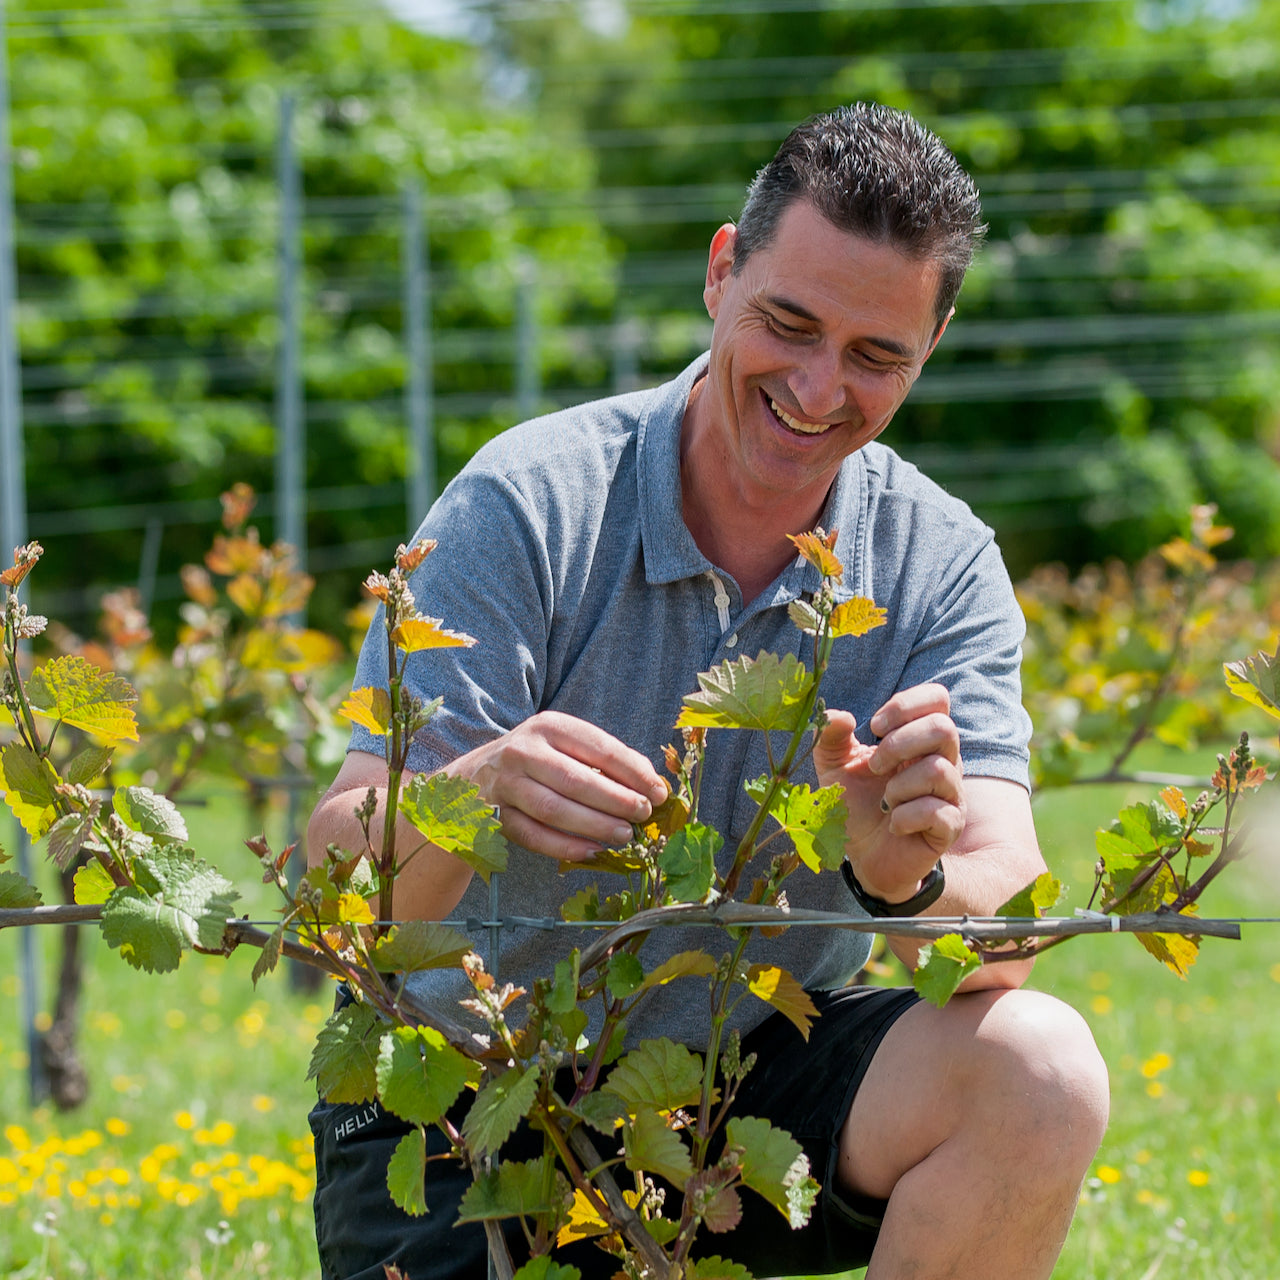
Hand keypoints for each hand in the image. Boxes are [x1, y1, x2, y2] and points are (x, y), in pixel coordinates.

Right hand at [447, 711, 668, 861]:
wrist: (472, 778)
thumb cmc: (535, 761)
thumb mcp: (564, 746)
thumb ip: (604, 760)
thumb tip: (652, 784)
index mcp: (549, 726)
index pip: (599, 748)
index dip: (633, 772)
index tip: (658, 792)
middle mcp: (523, 750)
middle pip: (577, 780)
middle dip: (616, 800)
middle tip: (643, 815)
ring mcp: (505, 783)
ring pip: (554, 809)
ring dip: (594, 825)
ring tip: (624, 835)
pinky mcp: (493, 815)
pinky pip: (533, 835)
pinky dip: (565, 846)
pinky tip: (592, 851)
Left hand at [813, 683, 965, 901]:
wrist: (866, 856)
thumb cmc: (857, 804)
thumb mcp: (835, 766)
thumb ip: (831, 736)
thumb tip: (838, 716)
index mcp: (920, 739)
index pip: (937, 699)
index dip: (905, 705)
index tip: (875, 728)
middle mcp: (944, 760)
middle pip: (943, 728)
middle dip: (899, 744)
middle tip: (875, 766)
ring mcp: (951, 793)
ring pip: (938, 770)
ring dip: (898, 786)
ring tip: (885, 802)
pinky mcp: (950, 826)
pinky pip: (936, 811)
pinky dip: (904, 817)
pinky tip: (894, 824)